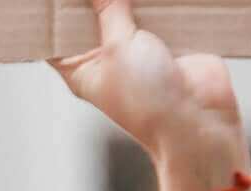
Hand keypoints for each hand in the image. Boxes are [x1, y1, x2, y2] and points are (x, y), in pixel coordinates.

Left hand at [51, 0, 244, 166]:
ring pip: (127, 8)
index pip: (57, 36)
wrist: (195, 119)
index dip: (55, 12)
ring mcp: (137, 48)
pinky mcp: (166, 40)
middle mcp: (106, 58)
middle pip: (91, 16)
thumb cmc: (147, 99)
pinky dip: (157, 0)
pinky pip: (158, 10)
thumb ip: (107, 8)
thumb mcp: (118, 46)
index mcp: (81, 68)